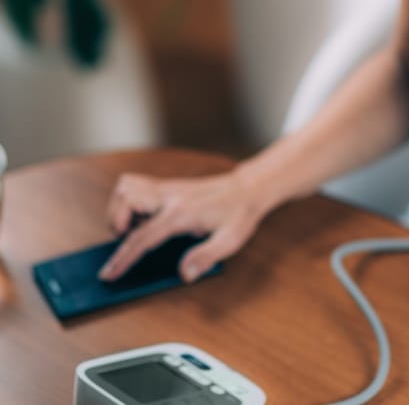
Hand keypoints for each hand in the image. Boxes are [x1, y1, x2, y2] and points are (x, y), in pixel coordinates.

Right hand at [98, 166, 270, 282]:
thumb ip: (206, 258)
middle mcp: (169, 197)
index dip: (123, 258)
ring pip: (126, 188)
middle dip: (116, 224)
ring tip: (134, 228)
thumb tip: (184, 275)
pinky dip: (130, 200)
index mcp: (182, 214)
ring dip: (120, 209)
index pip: (143, 237)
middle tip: (128, 241)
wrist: (248, 188)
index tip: (108, 274)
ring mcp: (167, 188)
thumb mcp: (230, 241)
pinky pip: (136, 185)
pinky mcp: (167, 185)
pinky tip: (145, 217)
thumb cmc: (239, 215)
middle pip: (126, 201)